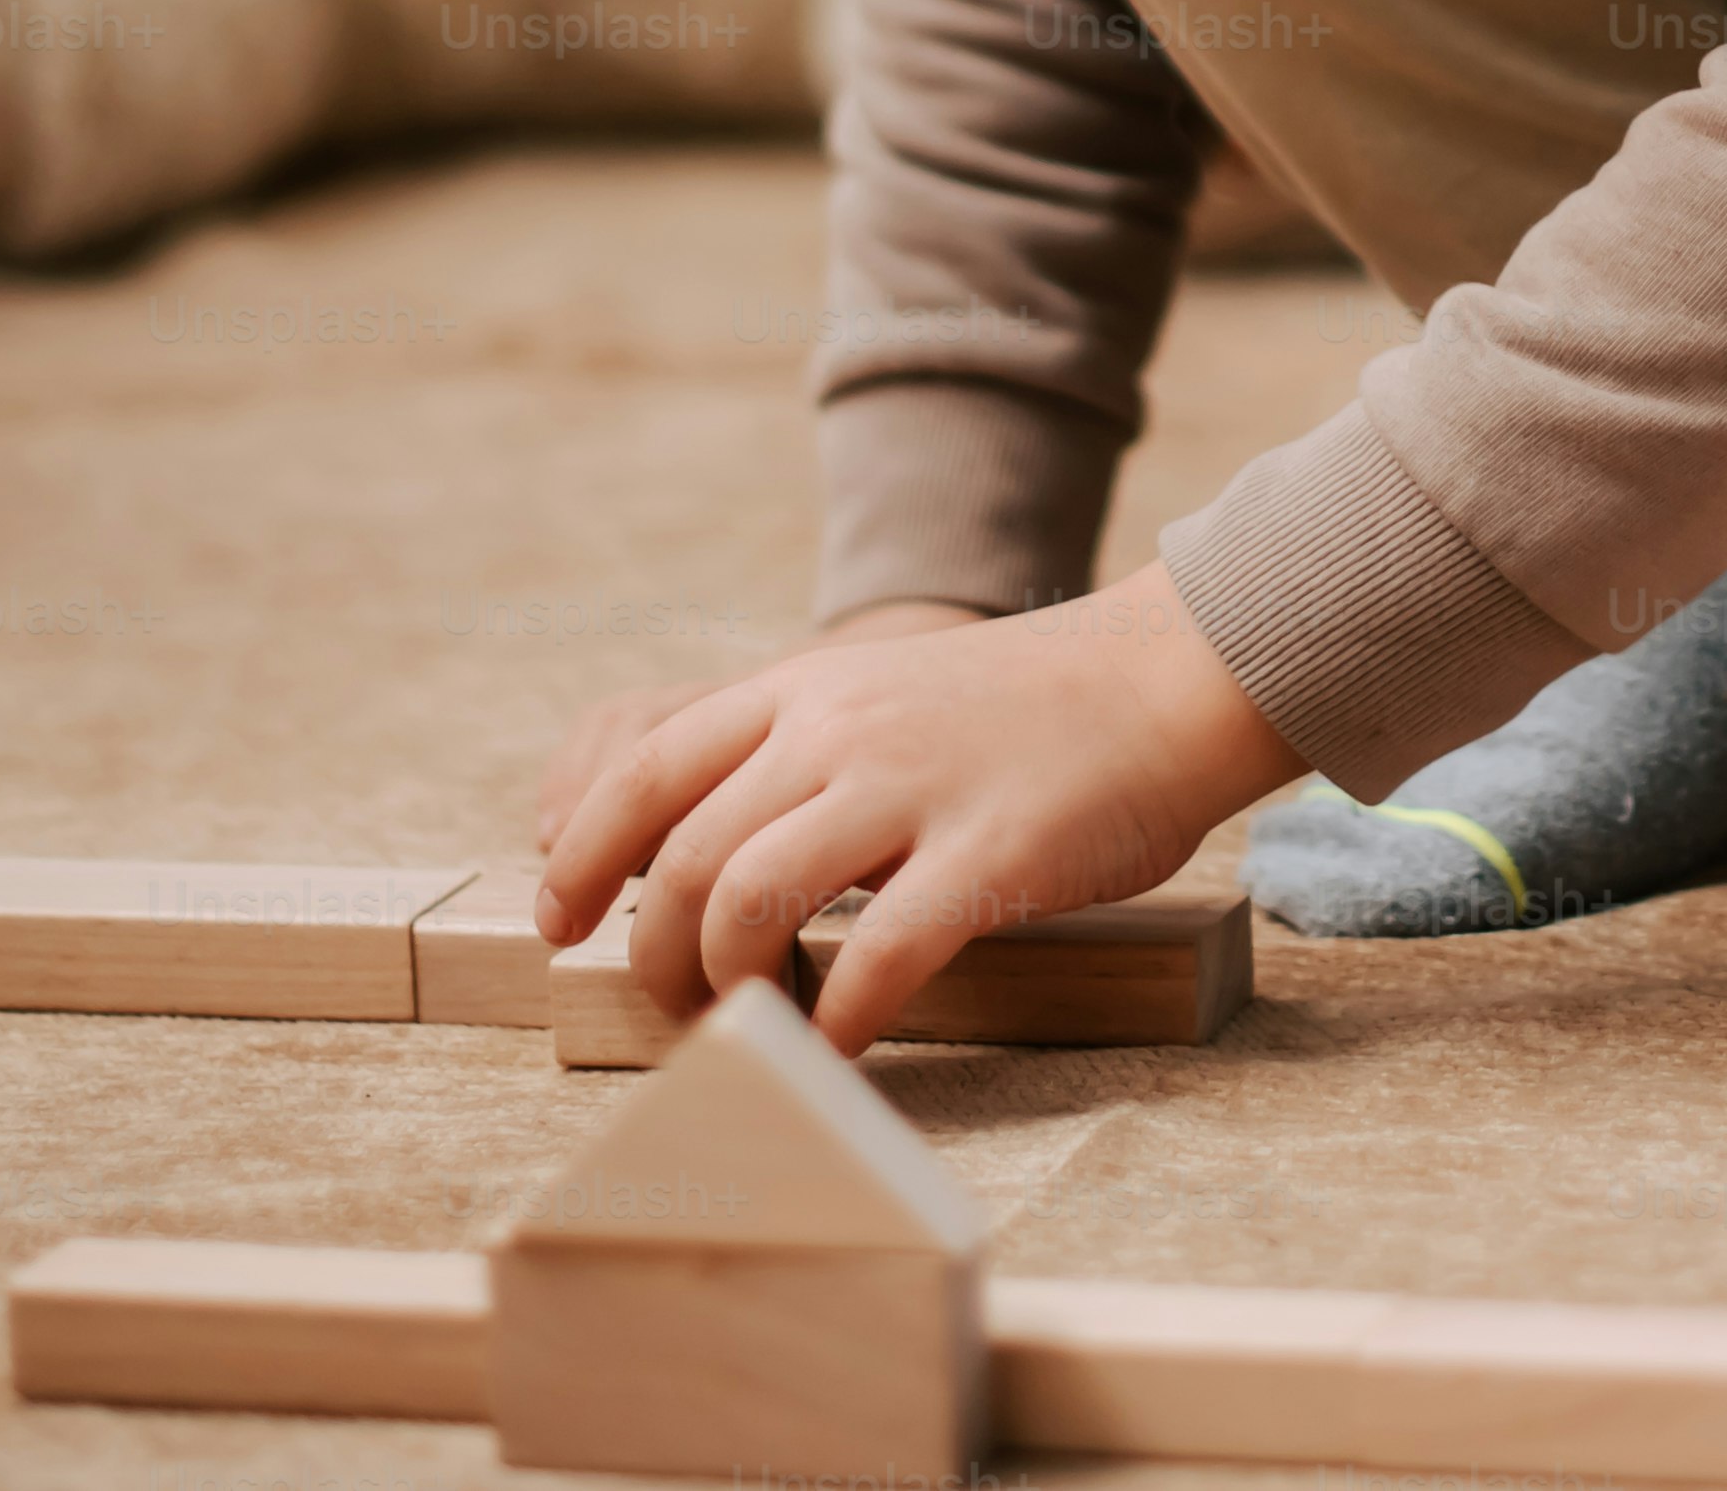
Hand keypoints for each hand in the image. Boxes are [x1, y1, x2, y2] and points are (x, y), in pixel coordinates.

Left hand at [529, 563, 1305, 1051]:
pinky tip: (842, 1048)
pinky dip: (837, 1023)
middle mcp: (839, 728)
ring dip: (729, 991)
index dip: (584, 854)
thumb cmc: (1021, 710)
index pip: (645, 768)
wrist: (1165, 679)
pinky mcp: (988, 853)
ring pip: (748, 902)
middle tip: (674, 1007)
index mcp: (803, 688)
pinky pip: (878, 958)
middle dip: (654, 954)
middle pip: (682, 856)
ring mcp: (912, 787)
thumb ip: (789, 749)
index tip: (561, 920)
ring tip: (754, 1026)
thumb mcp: (879, 691)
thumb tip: (690, 845)